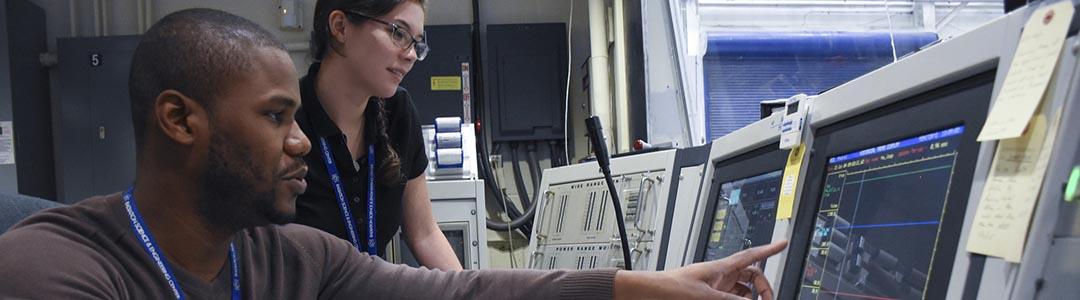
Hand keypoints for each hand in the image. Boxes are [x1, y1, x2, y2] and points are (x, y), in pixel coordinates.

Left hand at [614, 240, 786, 299]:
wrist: (649, 293)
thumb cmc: (670, 288)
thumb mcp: (707, 296)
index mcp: (722, 267)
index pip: (752, 255)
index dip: (769, 249)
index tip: (783, 243)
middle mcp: (720, 274)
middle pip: (752, 276)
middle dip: (763, 288)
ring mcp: (714, 285)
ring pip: (742, 290)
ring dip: (749, 298)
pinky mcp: (706, 294)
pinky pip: (730, 296)